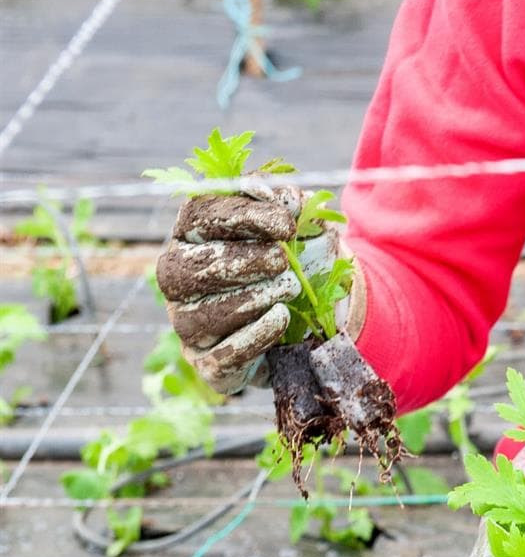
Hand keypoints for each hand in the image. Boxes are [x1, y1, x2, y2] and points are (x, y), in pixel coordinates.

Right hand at [154, 182, 308, 393]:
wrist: (312, 323)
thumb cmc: (295, 266)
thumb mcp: (301, 231)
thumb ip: (291, 207)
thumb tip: (284, 193)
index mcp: (193, 236)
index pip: (198, 214)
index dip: (239, 214)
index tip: (285, 222)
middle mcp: (179, 279)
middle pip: (187, 268)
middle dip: (240, 262)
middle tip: (282, 261)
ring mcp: (189, 323)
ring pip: (200, 314)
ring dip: (250, 298)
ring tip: (288, 288)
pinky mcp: (208, 362)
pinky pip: (220, 355)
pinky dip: (254, 336)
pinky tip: (280, 318)